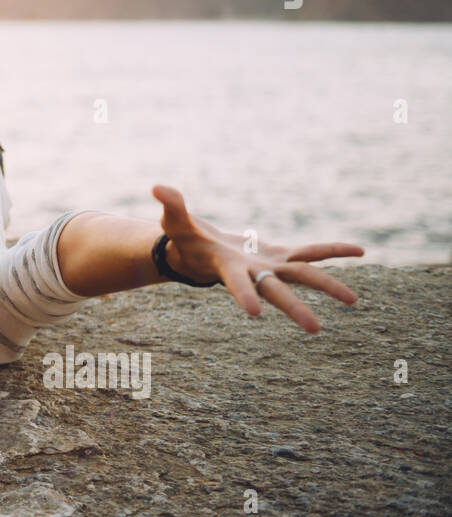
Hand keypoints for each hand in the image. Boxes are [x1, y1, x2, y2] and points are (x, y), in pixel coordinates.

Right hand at [152, 185, 363, 332]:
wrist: (199, 253)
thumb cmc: (183, 240)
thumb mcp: (175, 222)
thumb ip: (171, 206)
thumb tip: (156, 187)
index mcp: (228, 269)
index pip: (237, 284)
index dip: (243, 295)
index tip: (253, 315)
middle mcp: (253, 274)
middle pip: (276, 291)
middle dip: (295, 308)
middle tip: (314, 329)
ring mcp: (269, 267)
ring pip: (302, 276)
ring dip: (327, 286)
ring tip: (354, 301)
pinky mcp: (280, 257)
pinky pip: (311, 254)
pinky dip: (333, 252)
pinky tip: (360, 251)